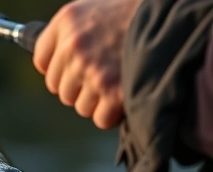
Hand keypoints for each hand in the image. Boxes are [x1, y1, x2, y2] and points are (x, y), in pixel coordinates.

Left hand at [33, 0, 141, 128]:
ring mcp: (93, 71)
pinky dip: (111, 113)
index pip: (41, 61)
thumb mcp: (92, 10)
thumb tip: (48, 63)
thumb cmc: (131, 14)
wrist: (172, 17)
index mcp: (66, 22)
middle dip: (78, 87)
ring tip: (115, 82)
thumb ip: (68, 33)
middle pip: (59, 89)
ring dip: (96, 100)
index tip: (70, 69)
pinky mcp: (113, 92)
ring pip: (79, 106)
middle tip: (100, 74)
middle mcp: (75, 47)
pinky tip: (121, 97)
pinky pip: (99, 118)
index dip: (57, 68)